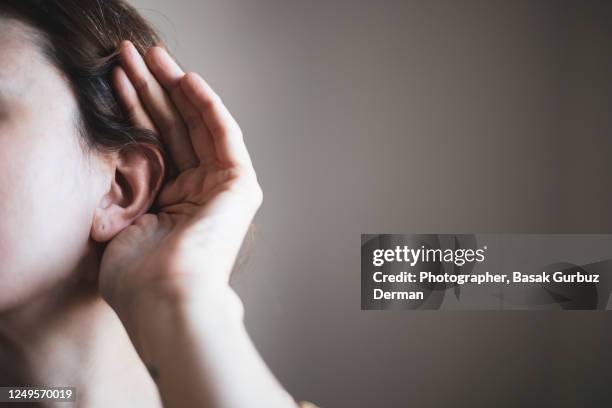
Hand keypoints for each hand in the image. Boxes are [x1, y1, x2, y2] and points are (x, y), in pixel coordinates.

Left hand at [99, 40, 261, 328]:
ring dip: (176, 89)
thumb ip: (121, 186)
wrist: (165, 298)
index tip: (115, 79)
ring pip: (197, 126)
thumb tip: (111, 157)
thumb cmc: (138, 275)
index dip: (134, 110)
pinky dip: (208, 107)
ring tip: (154, 55)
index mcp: (171, 204)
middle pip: (174, 130)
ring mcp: (222, 189)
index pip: (154, 144)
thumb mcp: (117, 220)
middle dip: (153, 90)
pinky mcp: (240, 185)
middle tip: (133, 55)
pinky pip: (224, 136)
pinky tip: (188, 79)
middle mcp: (198, 193)